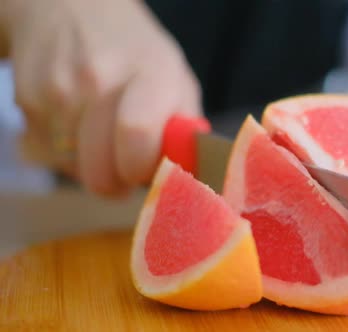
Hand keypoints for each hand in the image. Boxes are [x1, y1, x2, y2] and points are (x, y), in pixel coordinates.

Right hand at [4, 0, 201, 195]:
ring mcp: (57, 90)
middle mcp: (99, 79)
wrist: (70, 9)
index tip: (146, 169)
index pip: (138, 135)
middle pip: (100, 171)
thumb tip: (189, 175)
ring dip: (91, 167)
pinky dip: (66, 153)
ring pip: (74, 170)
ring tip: (103, 137)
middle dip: (116, 182)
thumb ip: (185, 128)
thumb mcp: (175, 76)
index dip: (141, 168)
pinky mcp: (27, 102)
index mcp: (149, 72)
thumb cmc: (133, 52)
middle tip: (126, 167)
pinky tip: (77, 125)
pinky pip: (48, 156)